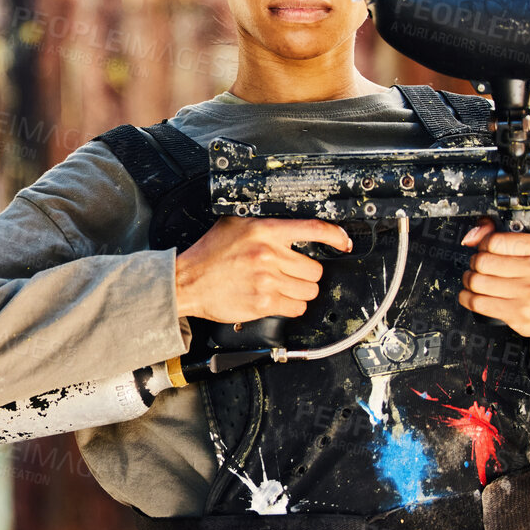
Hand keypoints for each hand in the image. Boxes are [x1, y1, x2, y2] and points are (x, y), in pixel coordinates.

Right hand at [174, 217, 352, 325]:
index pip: (312, 230)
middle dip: (306, 273)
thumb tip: (288, 222)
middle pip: (314, 268)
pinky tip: (276, 299)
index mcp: (264, 231)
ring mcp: (267, 280)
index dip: (334, 236)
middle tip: (291, 273)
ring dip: (299, 291)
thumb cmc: (208, 254)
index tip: (342, 242)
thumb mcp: (234, 224)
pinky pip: (295, 307)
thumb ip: (262, 222)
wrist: (187, 281)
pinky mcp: (264, 302)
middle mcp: (269, 254)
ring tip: (281, 287)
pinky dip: (291, 306)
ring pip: (308, 290)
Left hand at [459, 219, 529, 365]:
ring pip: (477, 282)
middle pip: (483, 261)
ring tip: (476, 279)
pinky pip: (477, 302)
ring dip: (469, 279)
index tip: (486, 248)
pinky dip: (467, 297)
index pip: (496, 241)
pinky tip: (472, 294)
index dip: (484, 243)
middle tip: (480, 265)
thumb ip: (501, 233)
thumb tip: (471, 237)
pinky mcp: (519, 314)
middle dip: (475, 262)